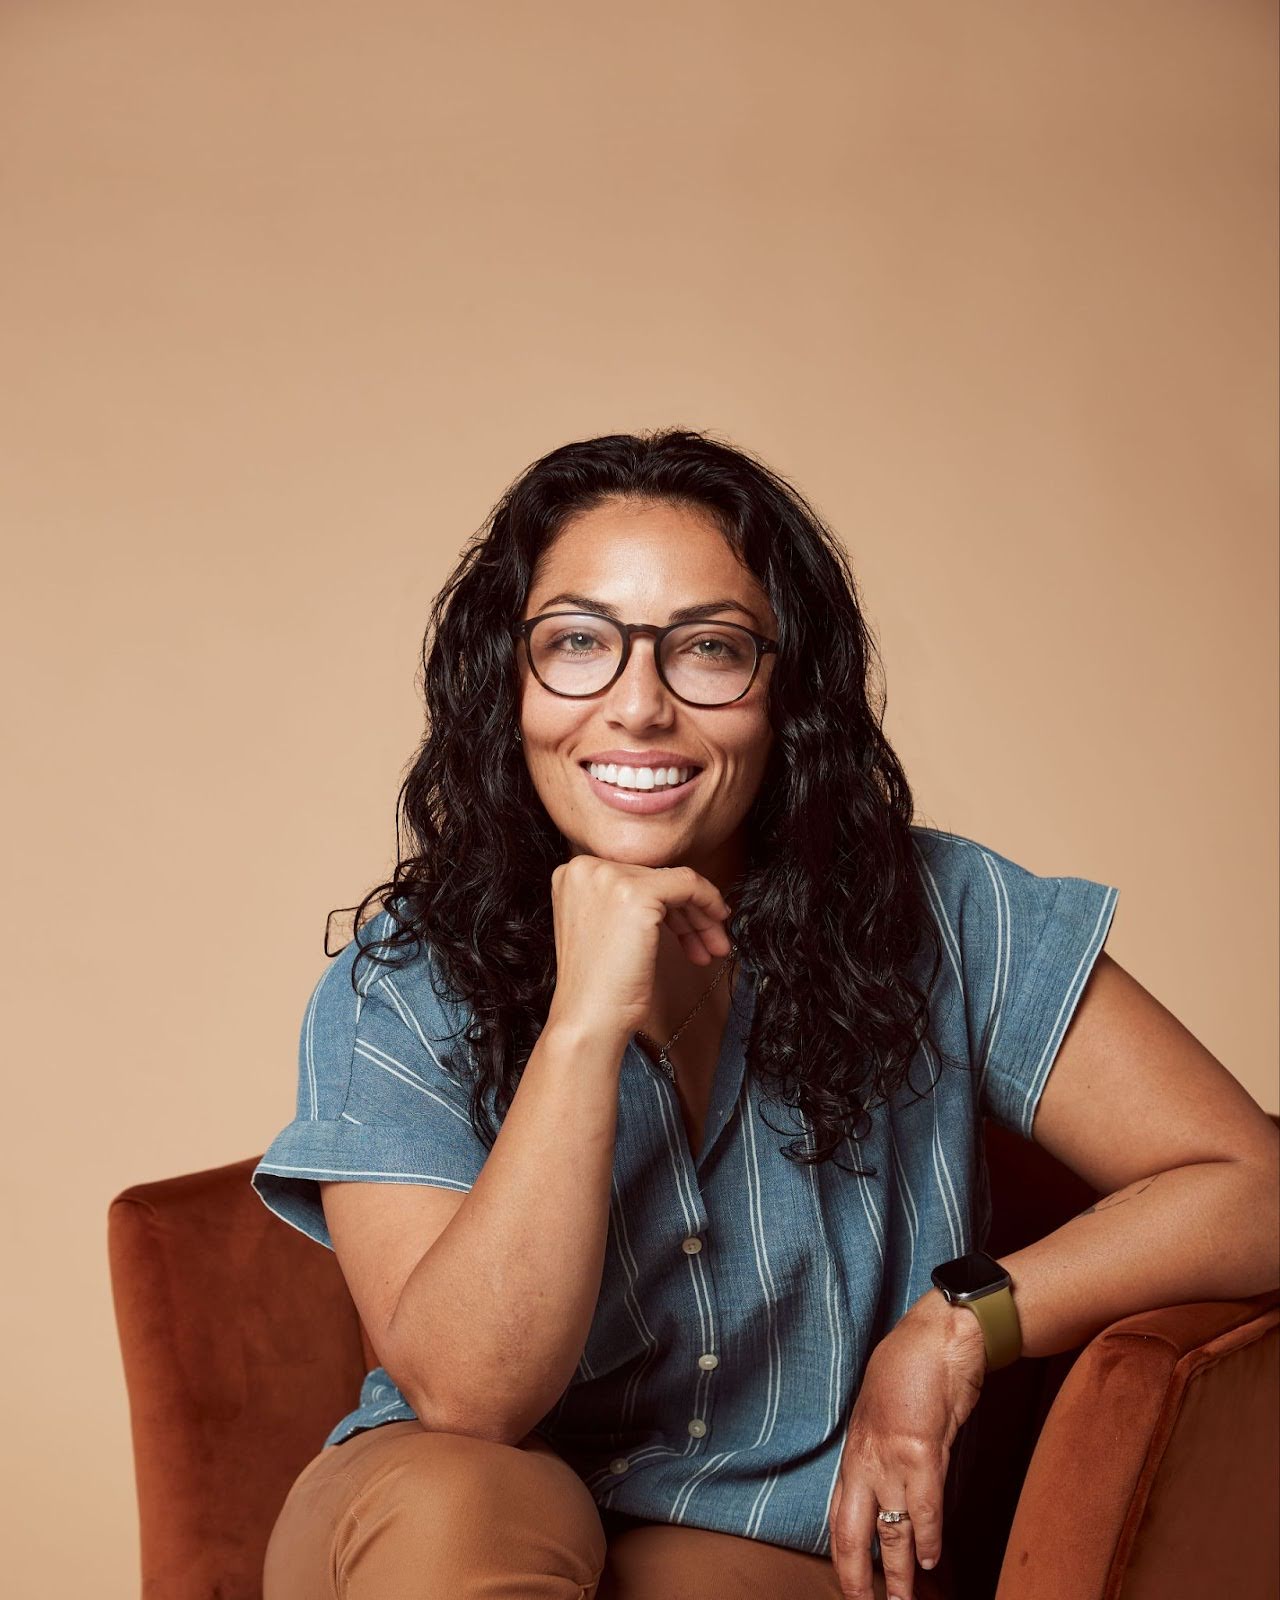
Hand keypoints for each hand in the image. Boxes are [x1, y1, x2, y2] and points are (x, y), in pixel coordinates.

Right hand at [544, 855, 733, 1042]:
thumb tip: (670, 894)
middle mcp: (585, 867)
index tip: (687, 927)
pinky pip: (688, 884)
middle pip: (653, 878)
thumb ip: (621, 902)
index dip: (664, 903)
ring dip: (699, 914)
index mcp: (571, 874)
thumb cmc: (600, 986)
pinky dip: (709, 901)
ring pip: (673, 881)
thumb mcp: (603, 929)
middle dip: (685, 912)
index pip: (633, 877)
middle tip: (708, 942)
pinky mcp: (636, 893)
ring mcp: (609, 877)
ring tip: (713, 948)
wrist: (590, 1019)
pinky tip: (717, 929)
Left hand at [828, 1293, 987, 1599]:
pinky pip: (924, 1508)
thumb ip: (885, 1446)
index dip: (842, 1553)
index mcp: (856, 1447)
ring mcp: (891, 1456)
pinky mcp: (922, 1450)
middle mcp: (866, 1456)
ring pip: (890, 1530)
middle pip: (850, 1532)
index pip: (838, 1511)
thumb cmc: (917, 1363)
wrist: (942, 1332)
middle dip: (856, 1577)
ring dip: (898, 1573)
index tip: (848, 1582)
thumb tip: (894, 1477)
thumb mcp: (887, 1407)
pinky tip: (931, 1560)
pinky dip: (929, 1538)